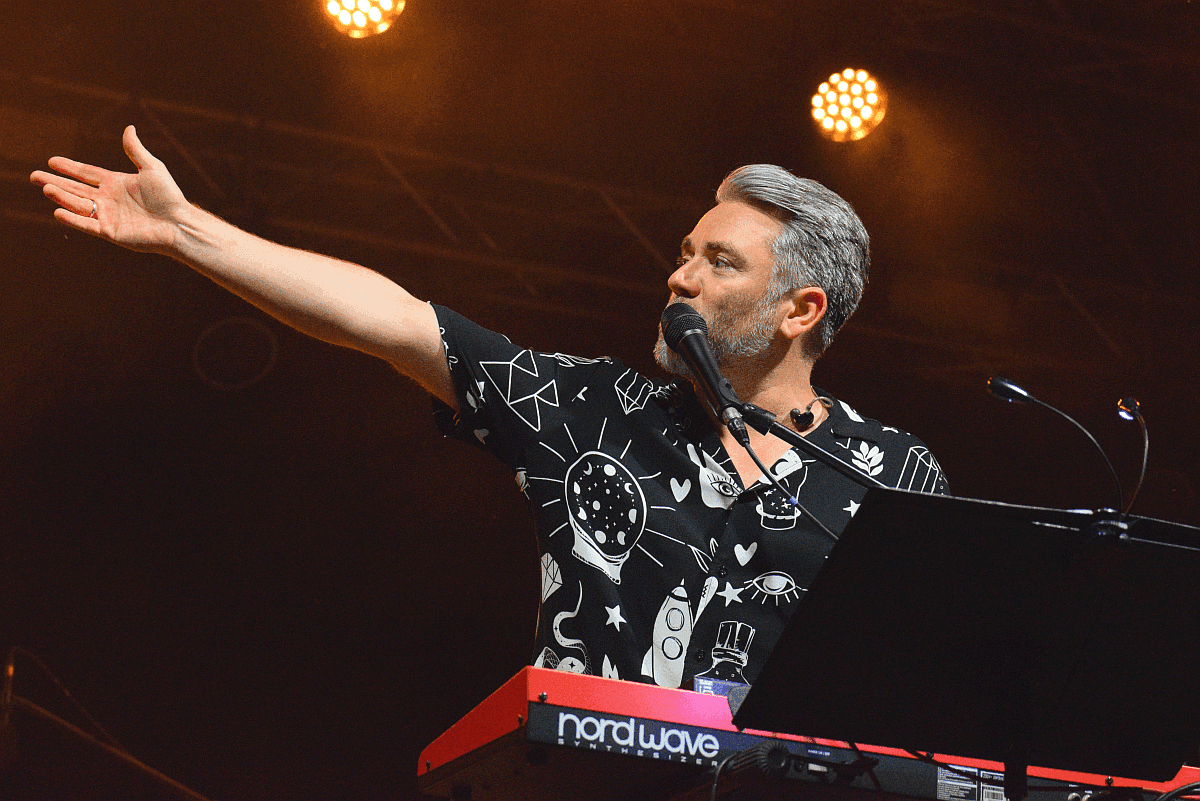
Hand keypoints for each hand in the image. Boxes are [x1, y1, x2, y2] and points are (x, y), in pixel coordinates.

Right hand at [30, 125, 188, 254]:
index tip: (51, 161)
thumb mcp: (152, 168)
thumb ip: (135, 150)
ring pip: (78, 204)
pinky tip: (57, 211)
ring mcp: (108, 216)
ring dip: (61, 196)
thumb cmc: (170, 196)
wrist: (179, 224)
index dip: (69, 167)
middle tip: (33, 176)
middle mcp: (108, 199)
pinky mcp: (110, 232)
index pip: (87, 173)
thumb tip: (129, 127)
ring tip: (45, 188)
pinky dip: (72, 219)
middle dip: (55, 182)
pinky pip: (87, 224)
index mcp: (116, 183)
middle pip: (76, 189)